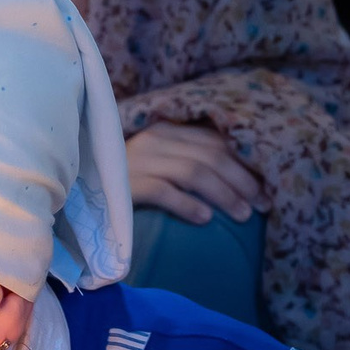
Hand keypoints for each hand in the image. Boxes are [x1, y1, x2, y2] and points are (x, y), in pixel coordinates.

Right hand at [124, 121, 262, 224]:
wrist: (81, 188)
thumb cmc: (130, 178)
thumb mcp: (163, 161)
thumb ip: (193, 160)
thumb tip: (240, 180)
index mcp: (170, 130)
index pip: (218, 142)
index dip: (248, 165)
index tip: (268, 189)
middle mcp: (157, 140)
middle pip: (212, 156)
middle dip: (243, 182)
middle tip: (262, 205)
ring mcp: (141, 160)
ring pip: (195, 171)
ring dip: (225, 194)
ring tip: (242, 215)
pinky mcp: (127, 183)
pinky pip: (165, 191)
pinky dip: (189, 205)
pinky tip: (205, 219)